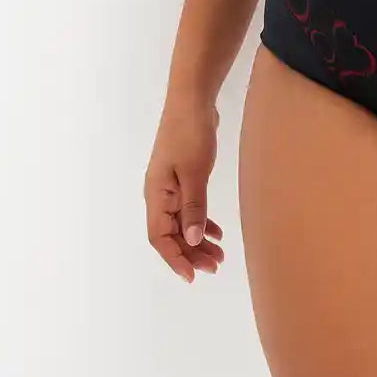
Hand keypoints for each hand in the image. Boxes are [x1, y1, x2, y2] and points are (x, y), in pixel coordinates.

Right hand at [144, 97, 224, 283]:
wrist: (192, 100)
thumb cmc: (190, 134)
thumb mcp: (194, 173)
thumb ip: (194, 207)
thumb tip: (192, 240)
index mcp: (156, 194)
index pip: (159, 237)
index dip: (174, 258)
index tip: (193, 276)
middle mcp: (159, 193)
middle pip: (171, 233)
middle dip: (191, 253)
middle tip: (216, 266)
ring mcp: (171, 185)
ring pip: (182, 222)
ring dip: (198, 240)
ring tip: (220, 255)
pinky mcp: (183, 177)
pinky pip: (189, 208)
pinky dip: (201, 221)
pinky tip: (217, 231)